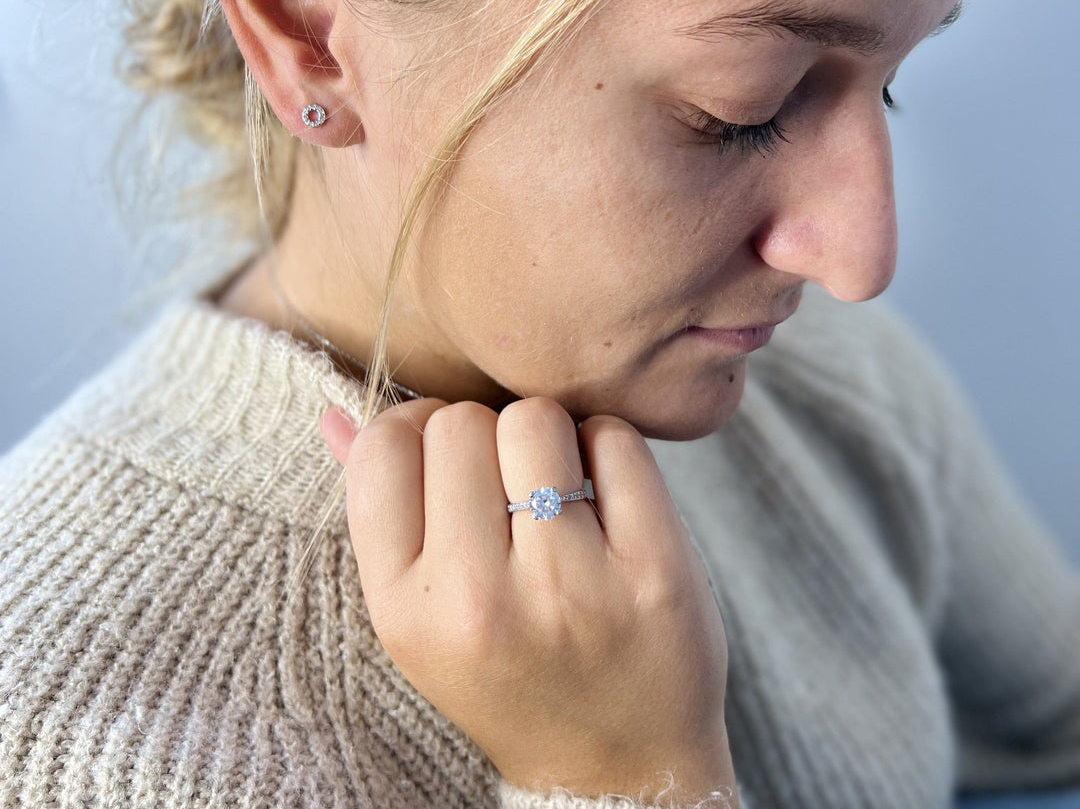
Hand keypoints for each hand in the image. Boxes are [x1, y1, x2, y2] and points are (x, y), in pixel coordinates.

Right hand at [321, 396, 736, 805]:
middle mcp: (480, 599)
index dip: (414, 427)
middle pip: (461, 422)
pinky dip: (608, 448)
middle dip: (484, 435)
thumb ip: (378, 510)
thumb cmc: (507, 674)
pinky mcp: (654, 570)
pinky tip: (605, 494)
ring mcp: (571, 586)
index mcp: (405, 609)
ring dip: (547, 435)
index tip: (444, 455)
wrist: (614, 768)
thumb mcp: (420, 616)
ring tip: (554, 486)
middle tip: (506, 484)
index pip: (386, 448)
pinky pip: (616, 440)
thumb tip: (338, 414)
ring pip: (536, 420)